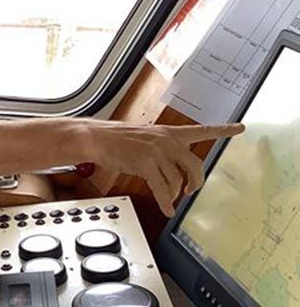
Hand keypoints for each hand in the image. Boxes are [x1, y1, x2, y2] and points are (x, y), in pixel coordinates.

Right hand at [84, 121, 244, 216]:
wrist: (96, 138)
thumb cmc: (116, 140)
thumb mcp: (145, 139)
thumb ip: (163, 151)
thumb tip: (174, 174)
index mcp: (169, 132)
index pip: (202, 130)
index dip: (223, 130)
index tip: (240, 128)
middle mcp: (167, 140)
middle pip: (195, 165)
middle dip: (196, 182)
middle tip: (191, 190)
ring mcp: (157, 151)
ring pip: (177, 180)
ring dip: (173, 194)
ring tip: (167, 199)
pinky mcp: (145, 163)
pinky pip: (162, 189)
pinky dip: (166, 202)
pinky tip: (166, 209)